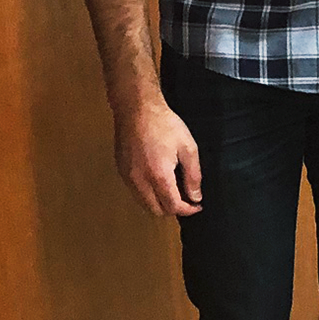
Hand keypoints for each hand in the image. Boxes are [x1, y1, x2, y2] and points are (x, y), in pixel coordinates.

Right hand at [115, 96, 202, 217]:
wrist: (137, 109)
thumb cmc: (165, 125)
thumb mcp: (188, 148)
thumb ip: (193, 176)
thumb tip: (195, 197)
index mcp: (158, 176)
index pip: (172, 206)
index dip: (188, 210)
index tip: (197, 205)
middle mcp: (139, 181)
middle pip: (156, 210)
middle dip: (173, 209)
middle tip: (186, 199)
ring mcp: (127, 177)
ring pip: (143, 203)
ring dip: (159, 203)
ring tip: (173, 190)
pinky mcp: (121, 170)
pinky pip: (135, 192)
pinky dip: (148, 194)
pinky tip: (157, 181)